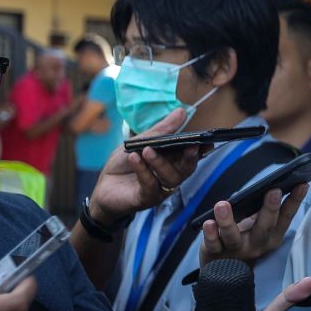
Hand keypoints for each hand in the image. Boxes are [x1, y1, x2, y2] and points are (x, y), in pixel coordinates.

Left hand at [88, 108, 201, 225]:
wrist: (102, 187)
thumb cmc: (123, 165)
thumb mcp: (141, 142)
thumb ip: (162, 129)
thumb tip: (182, 111)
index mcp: (172, 162)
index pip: (191, 157)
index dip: (201, 150)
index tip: (208, 141)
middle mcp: (170, 177)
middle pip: (187, 169)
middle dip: (189, 158)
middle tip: (188, 146)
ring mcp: (160, 189)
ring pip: (171, 178)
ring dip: (160, 163)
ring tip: (147, 150)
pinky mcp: (145, 198)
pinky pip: (150, 185)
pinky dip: (143, 170)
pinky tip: (134, 158)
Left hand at [199, 183, 309, 265]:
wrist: (225, 274)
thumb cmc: (245, 241)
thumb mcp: (261, 229)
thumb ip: (267, 212)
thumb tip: (276, 184)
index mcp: (271, 236)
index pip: (286, 217)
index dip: (294, 201)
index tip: (301, 184)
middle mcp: (257, 244)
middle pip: (264, 227)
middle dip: (270, 209)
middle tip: (274, 191)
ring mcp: (236, 250)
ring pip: (233, 237)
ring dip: (227, 221)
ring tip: (222, 205)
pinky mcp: (215, 254)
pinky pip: (213, 245)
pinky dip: (210, 235)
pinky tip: (208, 223)